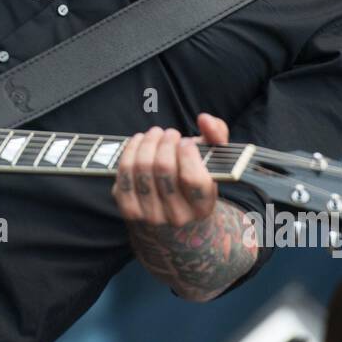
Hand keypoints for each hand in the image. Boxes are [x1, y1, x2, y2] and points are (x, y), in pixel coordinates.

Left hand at [113, 113, 229, 226]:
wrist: (172, 223)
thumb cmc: (194, 183)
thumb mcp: (213, 162)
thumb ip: (217, 136)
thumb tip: (205, 118)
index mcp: (203, 207)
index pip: (193, 179)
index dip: (187, 154)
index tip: (186, 141)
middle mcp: (178, 216)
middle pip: (164, 169)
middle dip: (165, 142)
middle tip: (169, 133)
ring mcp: (151, 216)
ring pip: (142, 168)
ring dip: (147, 143)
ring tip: (154, 134)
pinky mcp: (130, 211)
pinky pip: (124, 175)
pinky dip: (129, 152)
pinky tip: (138, 142)